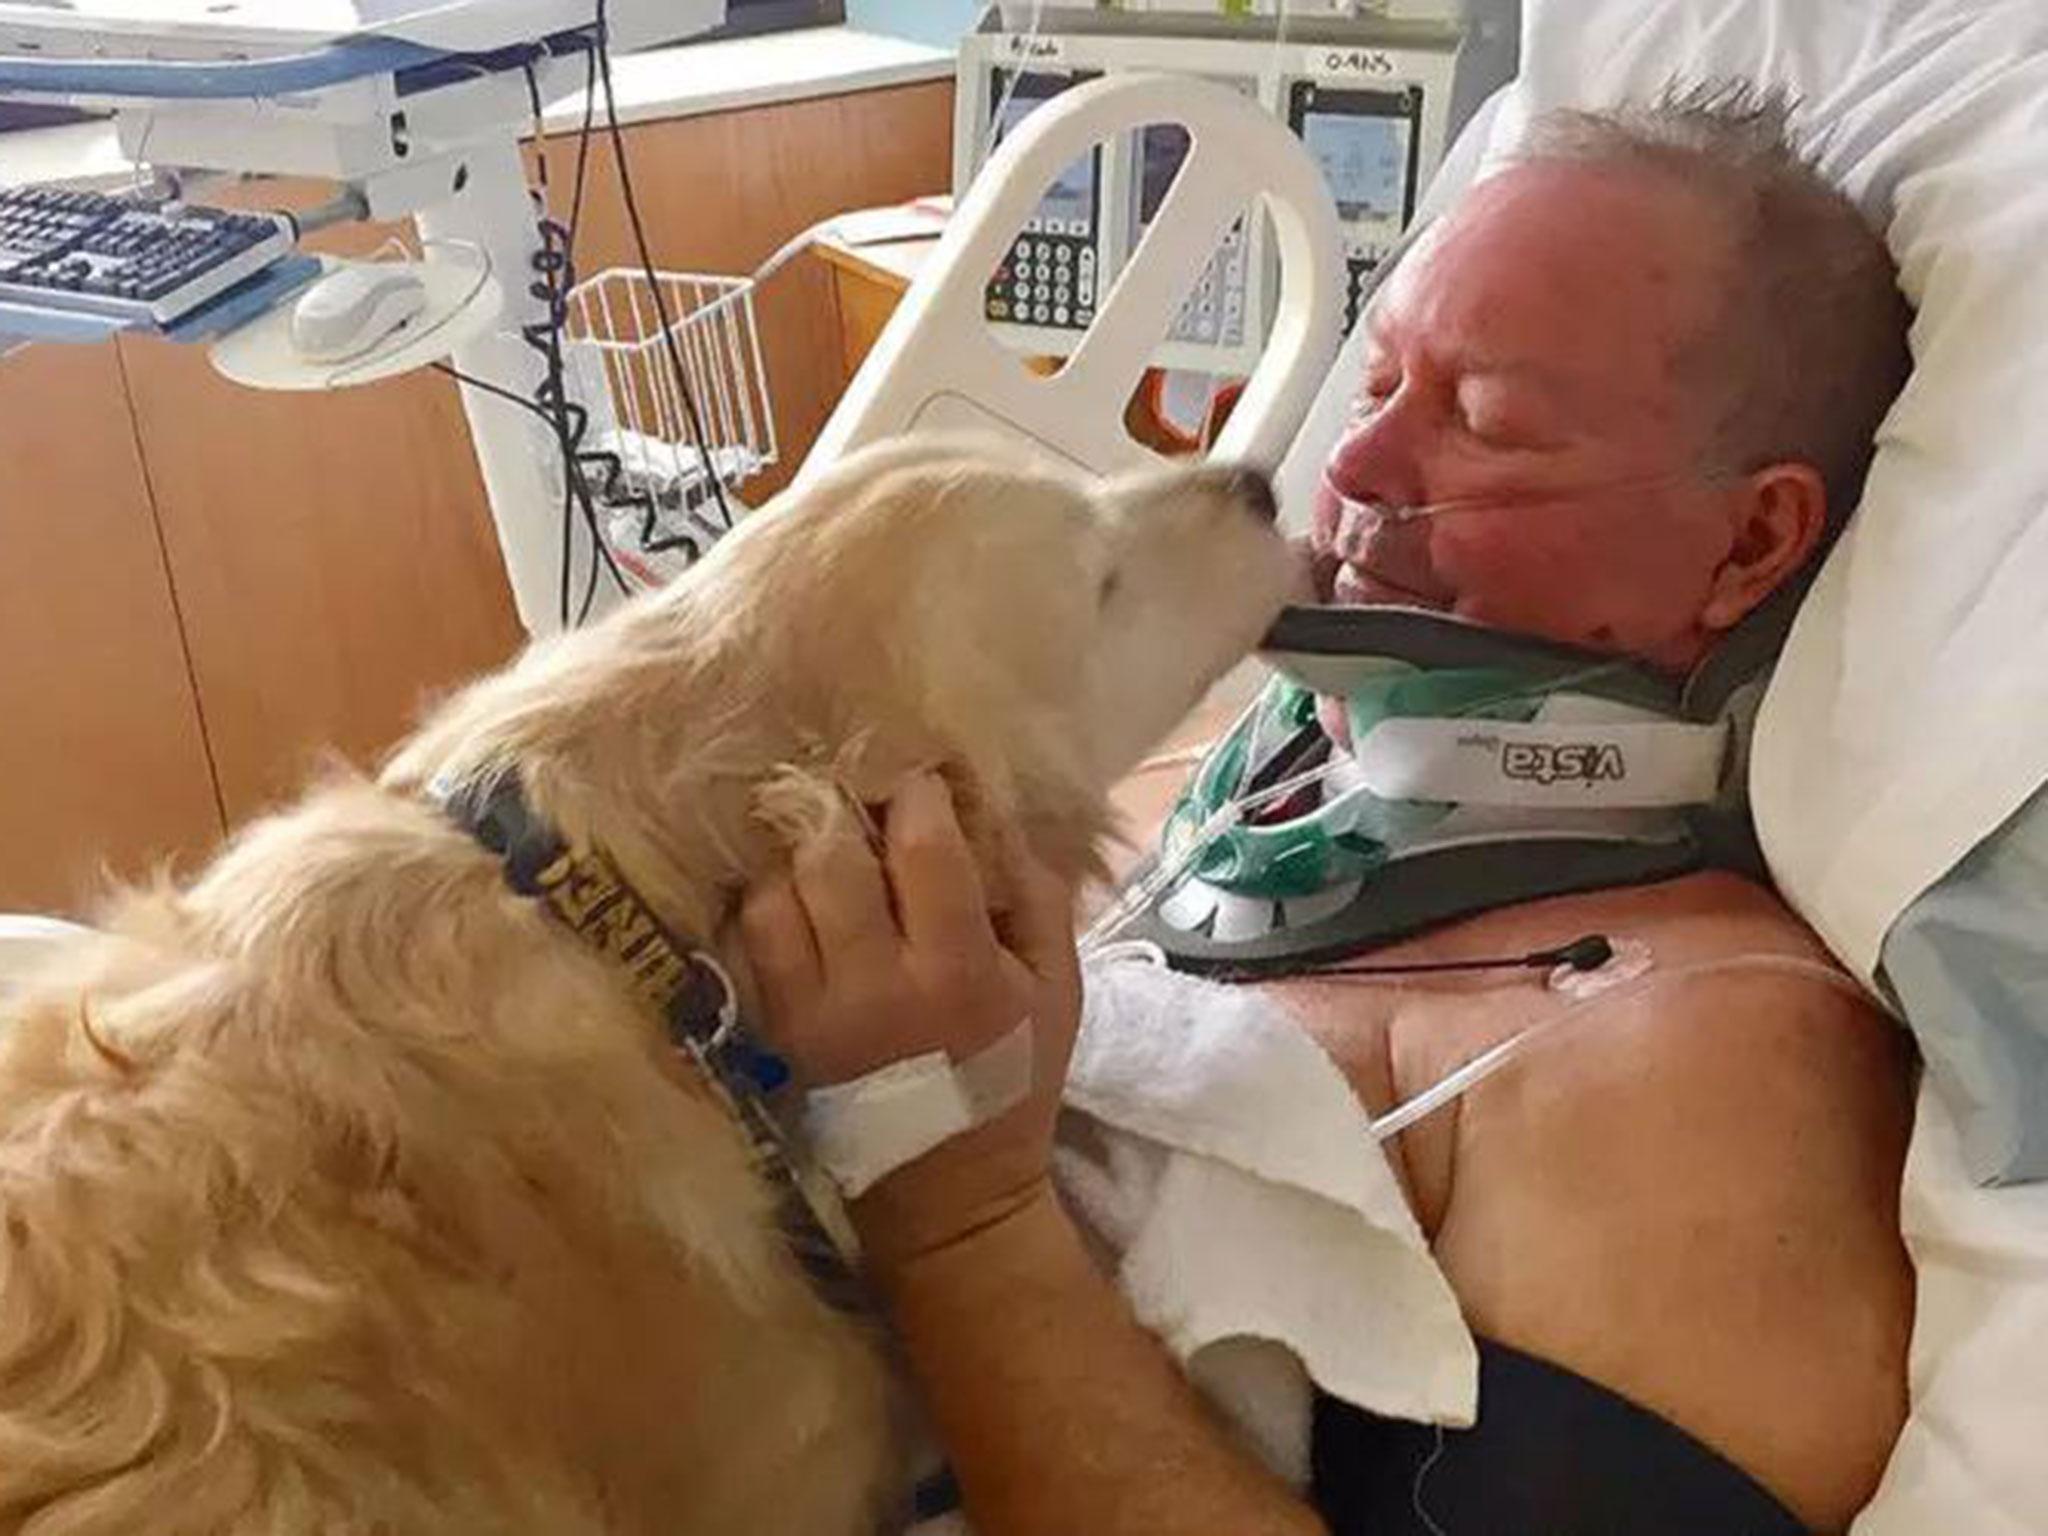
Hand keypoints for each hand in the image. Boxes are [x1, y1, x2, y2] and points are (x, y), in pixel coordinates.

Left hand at [740, 771, 1081, 1269]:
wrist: (949, 1190)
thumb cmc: (1013, 1077)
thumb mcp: (1058, 986)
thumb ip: (1034, 892)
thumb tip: (991, 812)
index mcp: (955, 969)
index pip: (923, 847)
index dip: (919, 794)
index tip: (923, 781)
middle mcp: (875, 985)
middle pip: (830, 857)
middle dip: (846, 812)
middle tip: (861, 802)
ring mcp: (813, 1011)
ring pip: (774, 894)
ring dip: (797, 856)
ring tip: (823, 847)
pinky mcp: (775, 1032)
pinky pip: (748, 941)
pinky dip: (765, 902)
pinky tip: (794, 893)